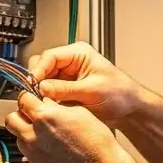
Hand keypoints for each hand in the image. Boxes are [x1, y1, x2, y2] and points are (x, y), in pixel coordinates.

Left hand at [5, 92, 133, 162]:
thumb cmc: (97, 144)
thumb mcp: (80, 113)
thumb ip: (57, 106)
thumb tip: (47, 103)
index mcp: (44, 118)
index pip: (22, 99)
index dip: (29, 97)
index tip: (32, 99)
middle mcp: (34, 136)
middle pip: (11, 119)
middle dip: (21, 115)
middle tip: (32, 116)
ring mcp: (34, 155)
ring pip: (19, 138)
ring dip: (27, 133)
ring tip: (46, 135)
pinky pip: (30, 155)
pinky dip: (38, 151)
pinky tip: (54, 151)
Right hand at [28, 42, 144, 125]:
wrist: (130, 109)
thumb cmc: (120, 94)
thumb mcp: (92, 90)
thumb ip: (66, 89)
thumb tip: (42, 87)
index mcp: (78, 53)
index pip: (50, 56)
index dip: (38, 70)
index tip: (33, 84)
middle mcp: (71, 62)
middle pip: (43, 66)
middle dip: (38, 80)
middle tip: (35, 95)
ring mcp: (67, 76)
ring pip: (43, 80)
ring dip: (41, 91)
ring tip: (42, 103)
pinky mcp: (66, 89)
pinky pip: (49, 92)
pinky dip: (46, 99)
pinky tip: (48, 107)